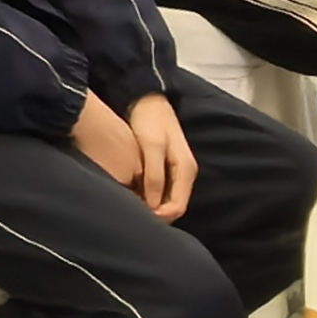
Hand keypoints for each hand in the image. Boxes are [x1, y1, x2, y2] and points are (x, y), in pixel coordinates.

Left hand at [127, 93, 199, 219]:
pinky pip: (160, 189)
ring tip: (130, 207)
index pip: (178, 206)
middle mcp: (184, 174)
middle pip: (173, 206)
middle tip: (132, 215)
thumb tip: (153, 206)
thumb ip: (154, 175)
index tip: (139, 219)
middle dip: (155, 214)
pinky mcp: (165, 167)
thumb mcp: (151, 146)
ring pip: (166, 198)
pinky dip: (148, 195)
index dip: (160, 217)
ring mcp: (176, 171)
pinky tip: (133, 195)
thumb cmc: (149, 119)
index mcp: (186, 170)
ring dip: (151, 206)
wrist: (146, 98)